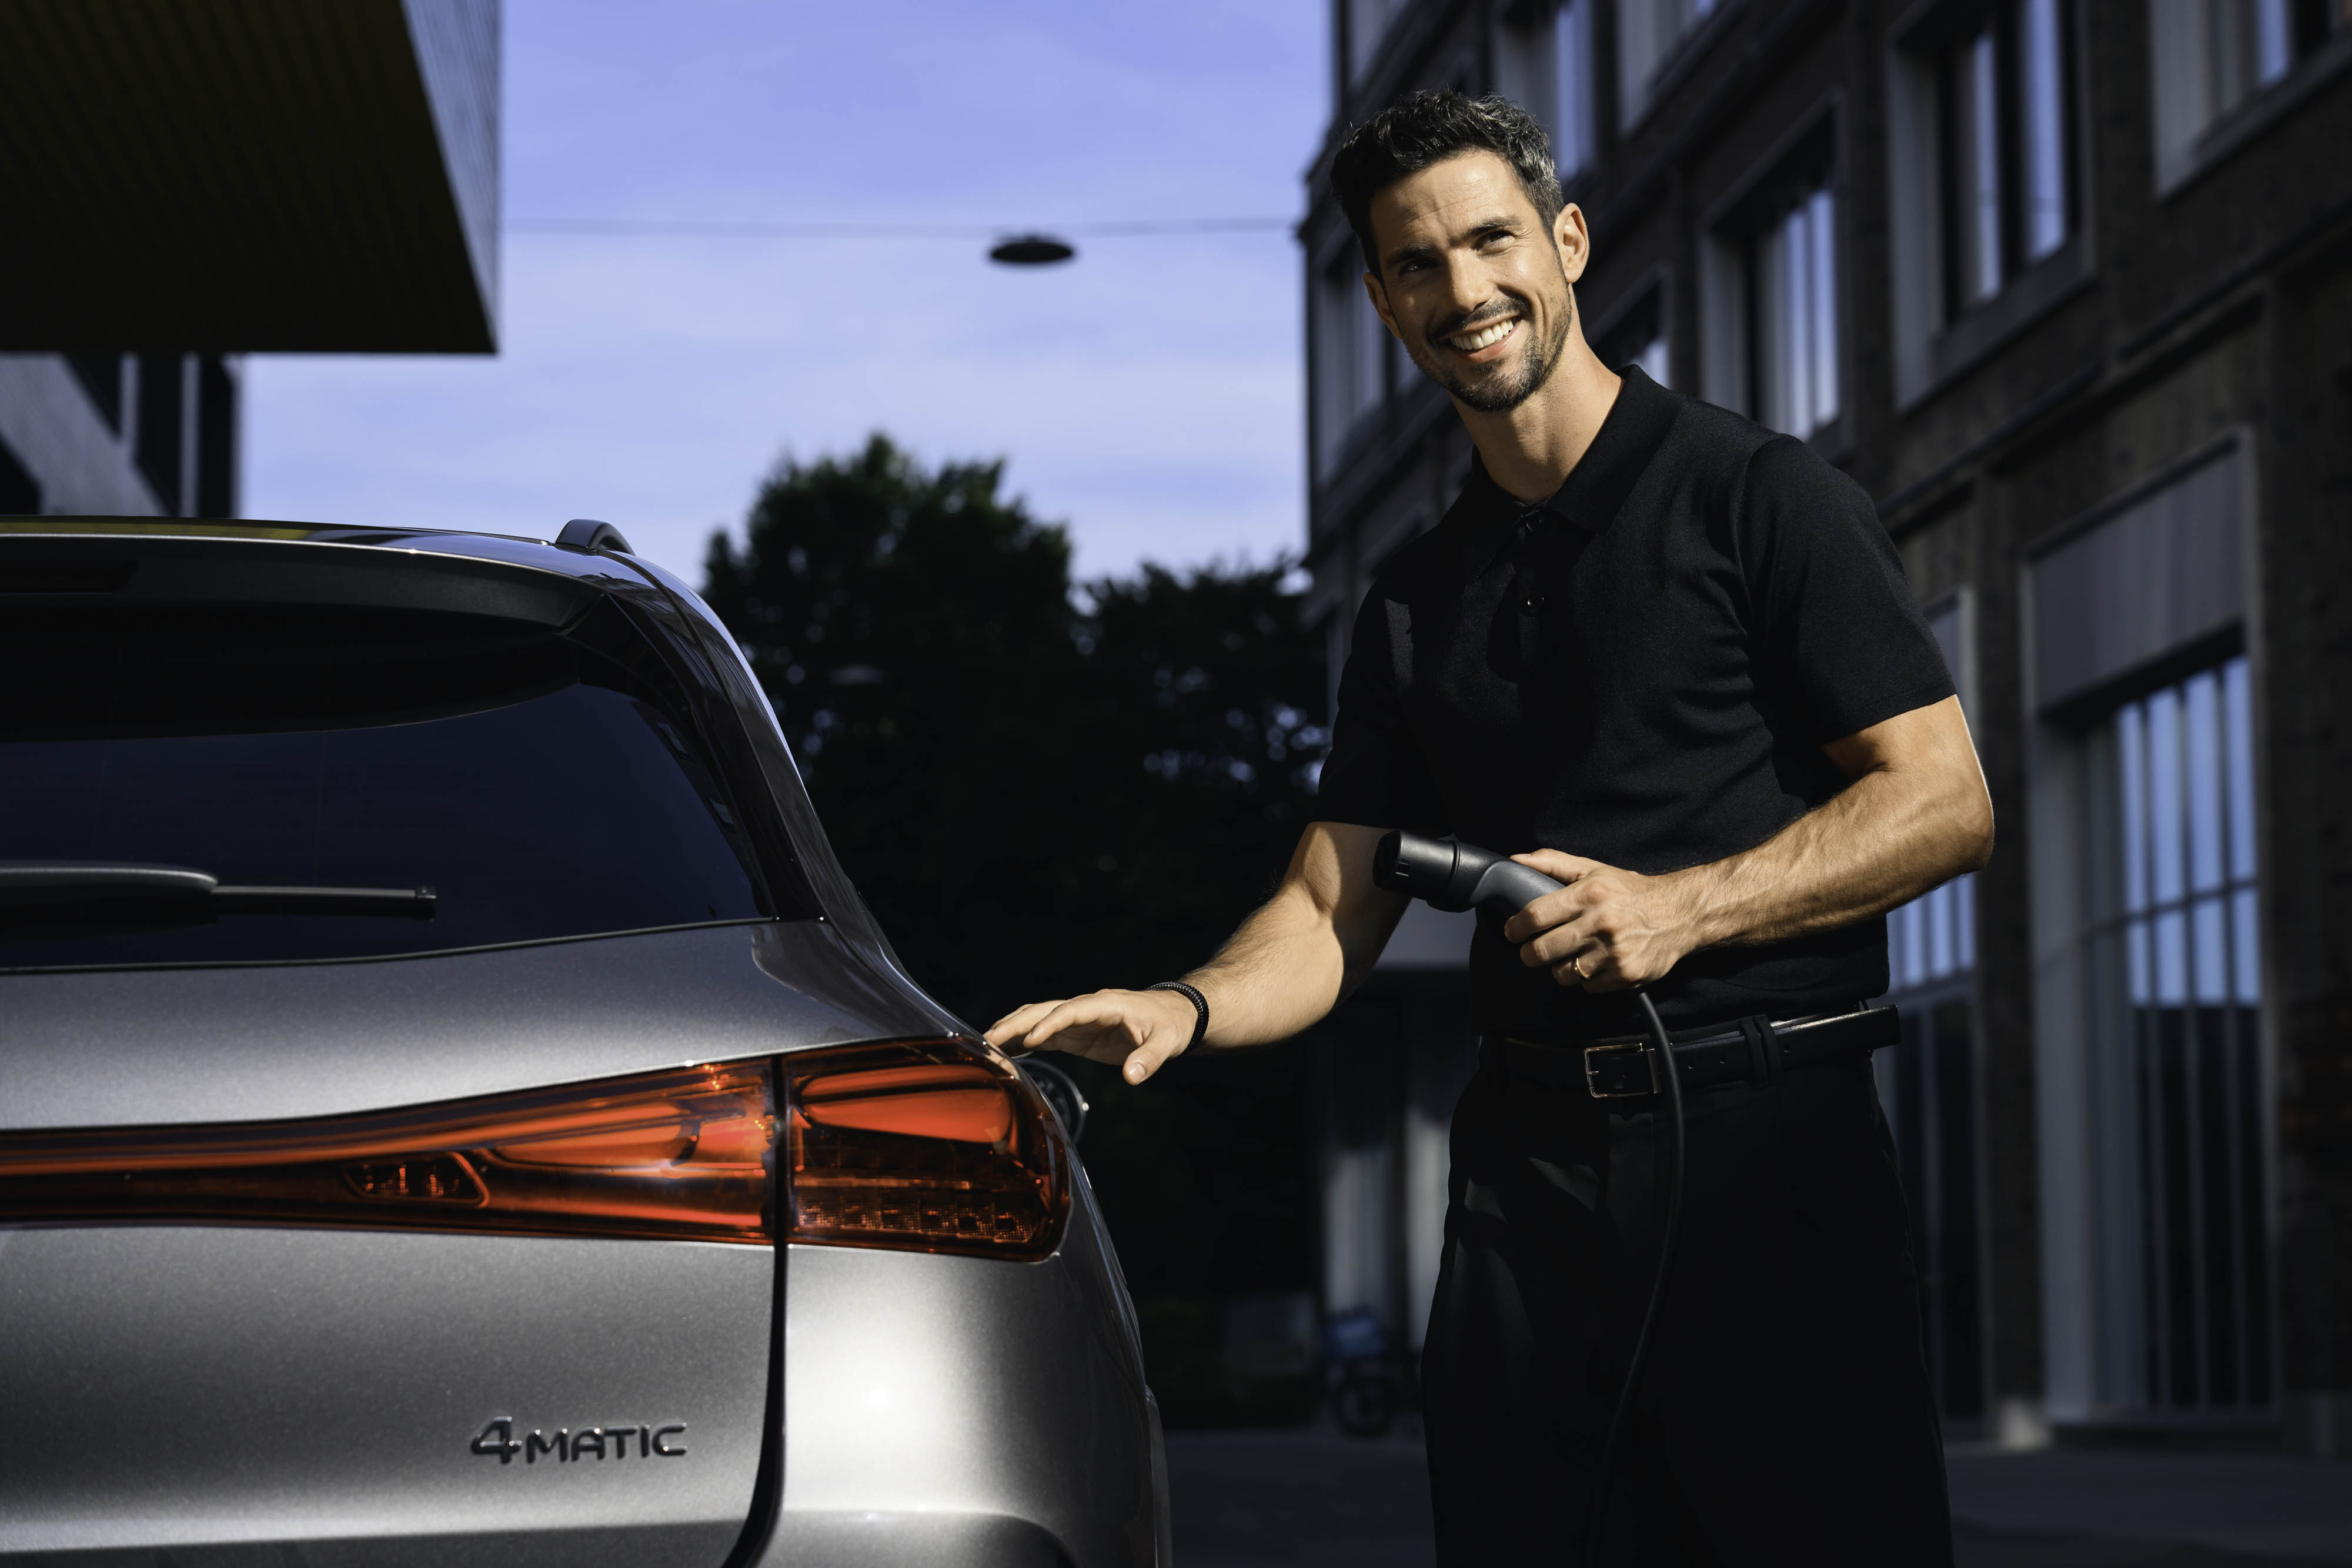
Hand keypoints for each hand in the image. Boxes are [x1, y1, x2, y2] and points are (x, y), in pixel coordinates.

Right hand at [984, 988, 1203, 1084]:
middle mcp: (1086, 1008)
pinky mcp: (1076, 1034)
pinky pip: (1044, 1034)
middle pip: (1043, 1011)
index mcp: (1105, 1004)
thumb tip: (1132, 1077)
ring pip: (1037, 1019)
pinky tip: (1004, 1052)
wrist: (1176, 1015)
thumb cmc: (1172, 1026)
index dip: (1049, 1024)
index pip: (1070, 1010)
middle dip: (1016, 1024)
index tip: (1031, 1040)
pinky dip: (1022, 1041)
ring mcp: (1078, 1020)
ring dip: (1012, 1030)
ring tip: (985, 1046)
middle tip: (988, 1041)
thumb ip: (1149, 1059)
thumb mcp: (1168, 1042)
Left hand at [1498, 849, 1697, 990]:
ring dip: (1560, 967)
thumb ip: (1552, 863)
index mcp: (1589, 894)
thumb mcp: (1593, 869)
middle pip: (1541, 951)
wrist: (1681, 913)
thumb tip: (1515, 860)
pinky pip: (1588, 987)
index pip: (1535, 916)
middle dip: (1530, 954)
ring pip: (1562, 973)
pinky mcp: (1626, 974)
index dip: (1516, 927)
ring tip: (1572, 954)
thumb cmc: (1630, 891)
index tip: (1513, 931)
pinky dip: (1587, 979)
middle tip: (1533, 950)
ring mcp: (1614, 952)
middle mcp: (1600, 923)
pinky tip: (1597, 962)